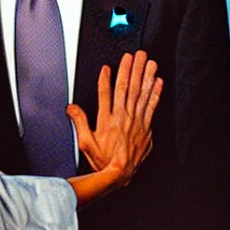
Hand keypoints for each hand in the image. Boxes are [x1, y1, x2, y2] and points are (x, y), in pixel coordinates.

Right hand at [69, 51, 161, 188]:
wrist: (121, 174)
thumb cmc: (104, 160)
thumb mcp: (86, 142)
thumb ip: (79, 122)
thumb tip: (71, 107)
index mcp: (108, 120)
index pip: (106, 94)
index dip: (106, 79)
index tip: (108, 66)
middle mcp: (123, 118)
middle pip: (127, 88)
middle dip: (131, 69)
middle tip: (136, 55)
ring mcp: (136, 122)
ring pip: (141, 94)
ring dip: (145, 76)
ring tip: (149, 62)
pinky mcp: (146, 127)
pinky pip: (151, 106)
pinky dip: (155, 93)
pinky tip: (158, 82)